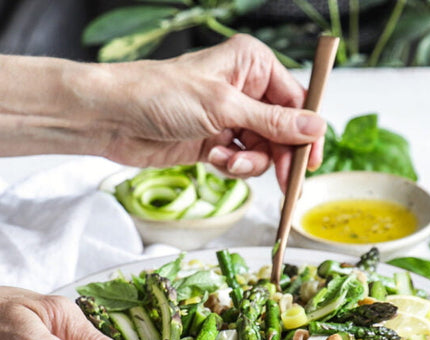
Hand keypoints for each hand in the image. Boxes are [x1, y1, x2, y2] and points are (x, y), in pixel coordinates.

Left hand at [98, 34, 325, 191]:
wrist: (114, 118)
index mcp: (251, 65)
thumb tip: (314, 127)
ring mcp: (229, 118)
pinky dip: (233, 166)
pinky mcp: (215, 142)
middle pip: (283, 130)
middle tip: (285, 182)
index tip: (311, 161)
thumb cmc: (159, 95)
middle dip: (281, 155)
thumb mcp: (223, 107)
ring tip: (229, 161)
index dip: (307, 132)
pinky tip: (216, 159)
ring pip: (263, 149)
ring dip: (252, 162)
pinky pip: (240, 160)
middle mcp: (244, 90)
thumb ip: (272, 121)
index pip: (296, 101)